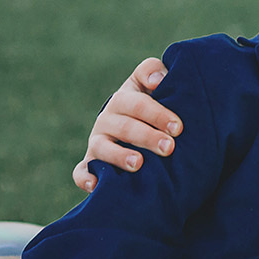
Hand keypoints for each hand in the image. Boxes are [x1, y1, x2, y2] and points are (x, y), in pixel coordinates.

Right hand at [72, 57, 181, 191]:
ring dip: (119, 156)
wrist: (137, 128)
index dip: (157, 113)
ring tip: (138, 164)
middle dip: (147, 137)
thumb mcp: (152, 85)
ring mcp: (97, 142)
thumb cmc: (153, 106)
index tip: (178, 127)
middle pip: (125, 127)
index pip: (137, 103)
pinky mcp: (90, 163)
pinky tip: (96, 186)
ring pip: (103, 148)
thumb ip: (154, 72)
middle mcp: (107, 120)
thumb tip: (157, 80)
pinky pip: (81, 171)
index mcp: (123, 99)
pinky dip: (85, 178)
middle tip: (169, 148)